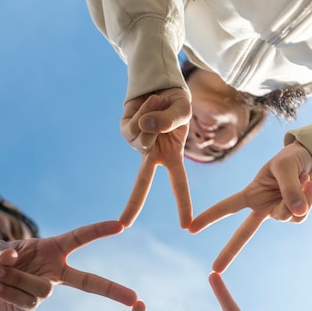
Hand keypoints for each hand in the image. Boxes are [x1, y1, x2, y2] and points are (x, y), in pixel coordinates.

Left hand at [0, 220, 136, 310]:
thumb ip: (2, 250)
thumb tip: (11, 258)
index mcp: (52, 249)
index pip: (80, 238)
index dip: (99, 231)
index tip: (121, 225)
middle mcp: (54, 270)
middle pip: (88, 281)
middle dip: (111, 289)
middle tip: (134, 297)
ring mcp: (45, 290)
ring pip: (42, 288)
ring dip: (16, 278)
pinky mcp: (32, 306)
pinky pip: (26, 300)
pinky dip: (7, 290)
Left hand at [119, 89, 192, 228]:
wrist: (161, 85)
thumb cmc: (176, 103)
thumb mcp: (182, 111)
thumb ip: (167, 121)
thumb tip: (145, 128)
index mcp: (172, 157)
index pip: (179, 184)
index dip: (183, 204)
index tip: (186, 226)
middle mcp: (152, 155)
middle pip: (142, 182)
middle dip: (134, 203)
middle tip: (125, 224)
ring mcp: (138, 144)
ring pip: (143, 136)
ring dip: (156, 114)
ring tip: (162, 104)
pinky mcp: (126, 131)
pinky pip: (135, 124)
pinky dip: (145, 110)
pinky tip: (151, 103)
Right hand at [190, 141, 311, 271]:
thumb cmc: (291, 159)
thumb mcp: (286, 167)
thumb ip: (290, 189)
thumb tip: (298, 213)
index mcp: (251, 193)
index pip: (227, 206)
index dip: (209, 217)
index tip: (190, 228)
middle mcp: (261, 207)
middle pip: (243, 233)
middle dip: (229, 251)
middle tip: (216, 269)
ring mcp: (276, 212)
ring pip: (284, 216)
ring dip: (297, 197)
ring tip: (303, 177)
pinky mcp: (293, 214)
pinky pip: (301, 214)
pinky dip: (309, 198)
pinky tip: (310, 184)